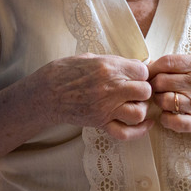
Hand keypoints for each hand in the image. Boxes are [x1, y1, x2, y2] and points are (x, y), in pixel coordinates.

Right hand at [35, 53, 152, 139]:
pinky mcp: (100, 122)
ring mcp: (105, 108)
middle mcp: (109, 88)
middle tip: (137, 89)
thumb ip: (113, 62)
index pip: (142, 70)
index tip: (137, 74)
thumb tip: (132, 66)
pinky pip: (125, 132)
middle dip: (144, 90)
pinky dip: (139, 131)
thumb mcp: (90, 57)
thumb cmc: (65, 71)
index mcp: (107, 67)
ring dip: (141, 108)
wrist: (46, 92)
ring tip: (134, 104)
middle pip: (145, 91)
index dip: (142, 72)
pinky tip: (145, 124)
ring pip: (139, 112)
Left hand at [147, 54, 190, 139]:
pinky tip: (168, 117)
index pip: (167, 62)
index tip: (148, 74)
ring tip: (164, 103)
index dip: (152, 68)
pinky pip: (173, 121)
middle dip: (154, 87)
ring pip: (164, 100)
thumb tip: (151, 64)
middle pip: (161, 81)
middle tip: (156, 91)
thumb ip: (182, 65)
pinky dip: (166, 120)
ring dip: (159, 103)